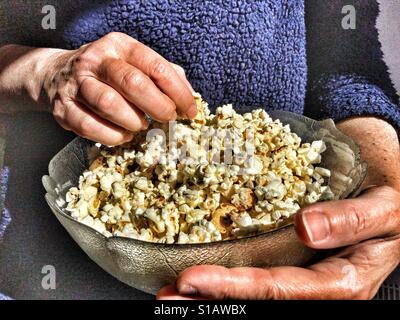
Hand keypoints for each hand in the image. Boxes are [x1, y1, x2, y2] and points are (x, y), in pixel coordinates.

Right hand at [42, 32, 195, 144]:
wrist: (57, 75)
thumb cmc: (108, 74)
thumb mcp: (135, 64)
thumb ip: (164, 76)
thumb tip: (189, 97)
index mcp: (120, 46)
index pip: (156, 66)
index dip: (178, 92)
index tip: (189, 110)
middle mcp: (97, 60)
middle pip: (133, 83)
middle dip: (158, 106)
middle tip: (166, 118)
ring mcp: (77, 83)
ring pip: (109, 104)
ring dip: (133, 121)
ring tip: (140, 125)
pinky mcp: (63, 107)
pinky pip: (90, 126)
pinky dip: (112, 136)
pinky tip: (122, 134)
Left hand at [157, 186, 399, 299]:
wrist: (386, 181)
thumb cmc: (390, 197)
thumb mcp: (385, 207)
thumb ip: (352, 220)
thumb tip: (307, 227)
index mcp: (343, 282)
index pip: (284, 291)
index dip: (239, 289)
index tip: (194, 280)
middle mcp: (317, 285)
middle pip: (263, 299)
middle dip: (214, 299)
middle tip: (169, 296)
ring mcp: (302, 271)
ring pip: (256, 289)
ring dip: (213, 291)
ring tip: (172, 289)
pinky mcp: (290, 252)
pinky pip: (257, 265)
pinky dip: (227, 269)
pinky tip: (199, 264)